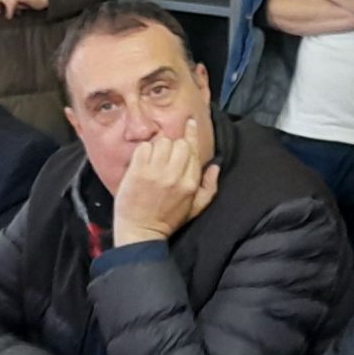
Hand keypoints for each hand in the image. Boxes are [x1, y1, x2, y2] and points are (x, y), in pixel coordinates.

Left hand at [111, 118, 221, 244]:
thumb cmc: (168, 220)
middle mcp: (175, 176)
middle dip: (173, 145)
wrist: (141, 232)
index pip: (193, 149)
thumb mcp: (195, 208)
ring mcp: (155, 173)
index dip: (191, 133)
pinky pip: (144, 147)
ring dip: (158, 147)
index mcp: (190, 183)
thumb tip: (215, 167)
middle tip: (166, 157)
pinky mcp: (138, 172)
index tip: (189, 122)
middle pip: (178, 143)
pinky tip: (142, 163)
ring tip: (154, 161)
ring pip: (161, 142)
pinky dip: (143, 151)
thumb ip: (209, 187)